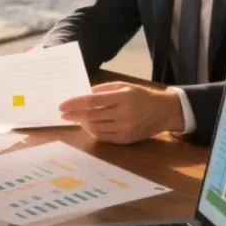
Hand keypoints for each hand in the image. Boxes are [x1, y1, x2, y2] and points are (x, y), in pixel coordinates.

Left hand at [58, 82, 183, 143]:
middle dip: (75, 115)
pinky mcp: (126, 139)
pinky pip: (104, 137)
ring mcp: (125, 128)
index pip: (92, 101)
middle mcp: (123, 114)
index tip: (62, 106)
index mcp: (122, 97)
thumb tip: (85, 94)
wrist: (163, 111)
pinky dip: (93, 131)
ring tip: (77, 118)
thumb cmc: (141, 96)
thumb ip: (104, 89)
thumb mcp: (124, 85)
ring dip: (83, 123)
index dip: (75, 104)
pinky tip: (89, 126)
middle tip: (64, 114)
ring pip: (95, 128)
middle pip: (91, 116)